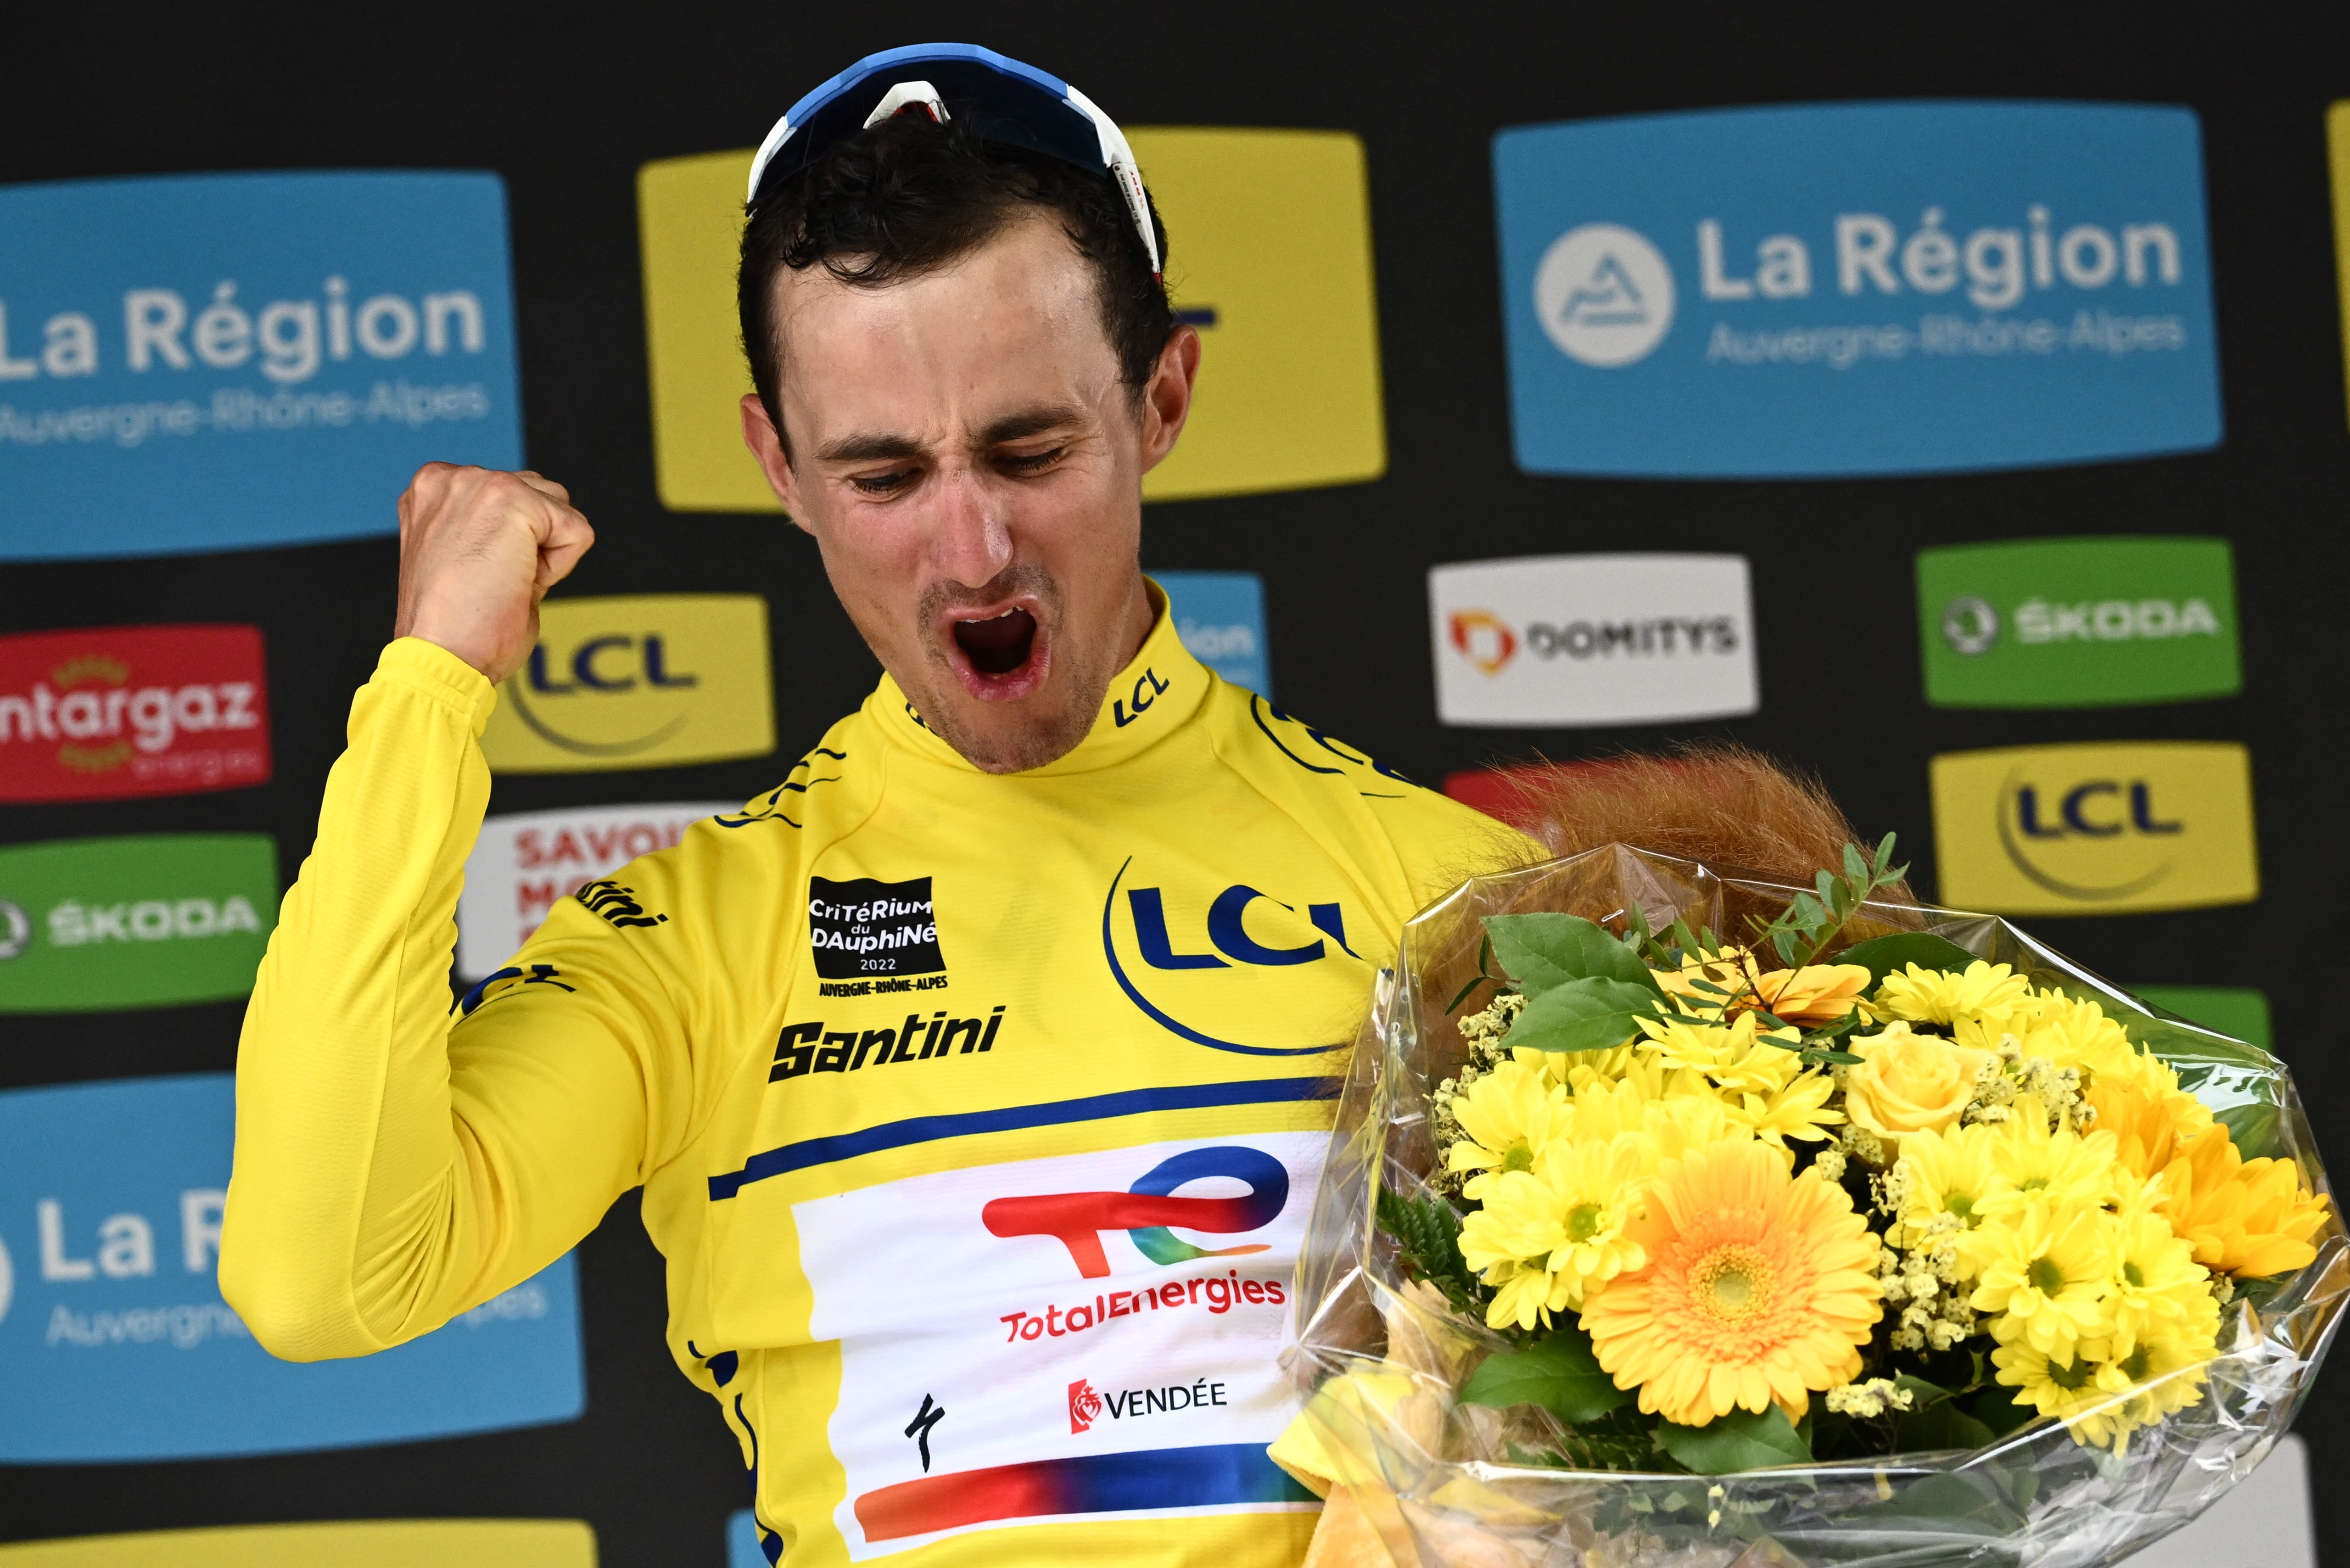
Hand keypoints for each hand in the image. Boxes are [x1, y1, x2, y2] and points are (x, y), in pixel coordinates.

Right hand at [393, 464, 594, 684]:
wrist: (440, 658)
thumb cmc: (455, 629)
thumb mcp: (466, 562)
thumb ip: (491, 530)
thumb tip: (536, 529)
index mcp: (435, 492)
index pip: (514, 498)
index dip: (515, 547)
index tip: (478, 578)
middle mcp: (450, 479)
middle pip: (542, 495)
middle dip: (535, 543)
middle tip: (494, 583)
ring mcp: (477, 482)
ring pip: (561, 508)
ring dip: (547, 553)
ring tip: (502, 582)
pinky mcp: (509, 497)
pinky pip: (577, 531)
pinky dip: (561, 568)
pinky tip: (517, 584)